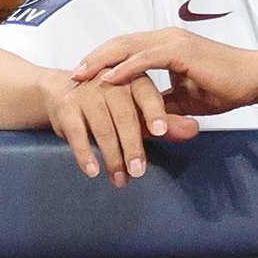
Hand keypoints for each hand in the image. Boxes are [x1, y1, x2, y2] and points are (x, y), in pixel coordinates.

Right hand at [44, 72, 197, 186]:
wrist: (62, 91)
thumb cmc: (109, 103)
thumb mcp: (139, 111)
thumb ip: (166, 122)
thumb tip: (194, 129)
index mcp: (132, 78)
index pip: (146, 94)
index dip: (154, 112)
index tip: (160, 132)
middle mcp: (109, 81)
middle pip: (124, 115)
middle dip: (132, 146)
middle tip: (139, 171)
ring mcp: (86, 92)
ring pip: (102, 127)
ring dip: (112, 157)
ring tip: (121, 179)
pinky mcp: (66, 106)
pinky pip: (77, 133)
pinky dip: (85, 154)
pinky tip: (93, 170)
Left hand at [73, 27, 257, 116]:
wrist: (254, 79)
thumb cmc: (224, 87)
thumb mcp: (183, 98)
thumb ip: (160, 102)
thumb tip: (139, 116)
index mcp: (165, 45)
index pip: (125, 48)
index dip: (102, 60)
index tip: (82, 76)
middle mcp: (165, 37)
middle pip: (119, 42)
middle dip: (94, 58)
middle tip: (72, 75)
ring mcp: (173, 41)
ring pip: (128, 46)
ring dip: (102, 61)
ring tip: (82, 75)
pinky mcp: (181, 51)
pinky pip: (146, 58)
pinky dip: (126, 68)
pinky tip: (109, 79)